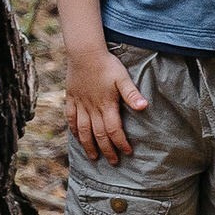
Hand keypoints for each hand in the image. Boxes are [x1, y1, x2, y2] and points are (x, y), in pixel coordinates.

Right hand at [66, 47, 147, 163]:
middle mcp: (92, 108)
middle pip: (99, 134)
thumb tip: (144, 107)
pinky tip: (77, 138)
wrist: (84, 52)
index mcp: (106, 104)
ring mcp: (80, 104)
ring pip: (83, 130)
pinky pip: (71, 119)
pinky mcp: (71, 99)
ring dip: (88, 145)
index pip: (113, 129)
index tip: (127, 152)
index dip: (120, 143)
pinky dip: (74, 131)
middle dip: (106, 149)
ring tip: (93, 157)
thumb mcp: (123, 77)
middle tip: (113, 162)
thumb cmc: (107, 64)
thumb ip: (132, 94)